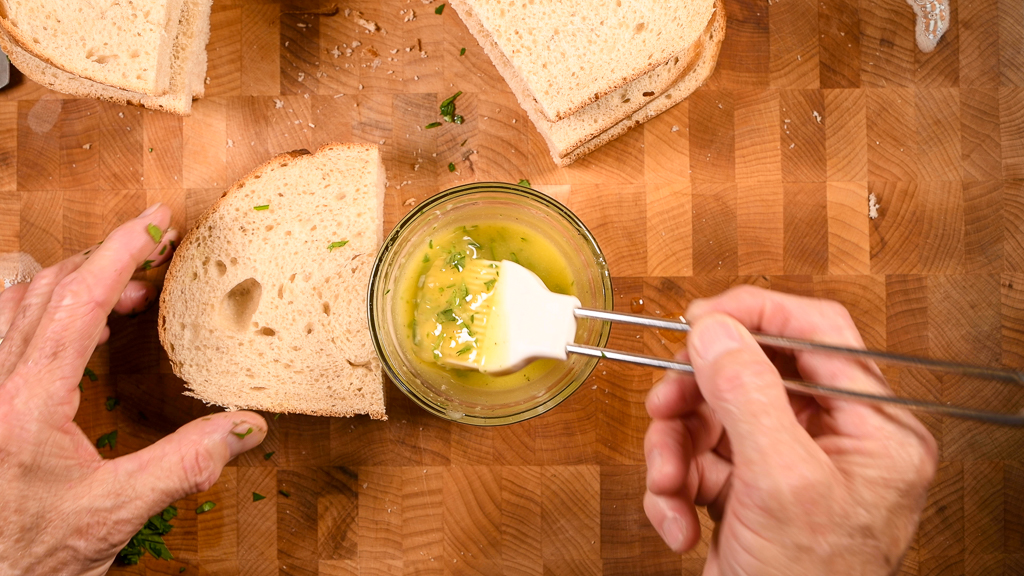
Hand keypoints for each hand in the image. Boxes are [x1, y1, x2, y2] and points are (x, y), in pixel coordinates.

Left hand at [0, 204, 267, 575]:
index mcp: (28, 399)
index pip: (80, 299)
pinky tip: (72, 328)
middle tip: (156, 256)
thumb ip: (185, 464)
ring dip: (73, 282)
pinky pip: (3, 328)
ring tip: (124, 291)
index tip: (155, 221)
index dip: (123, 251)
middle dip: (107, 261)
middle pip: (48, 288)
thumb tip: (247, 428)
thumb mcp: (115, 512)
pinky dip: (42, 307)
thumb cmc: (28, 554)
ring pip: (16, 302)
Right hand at [643, 285, 936, 575]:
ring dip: (675, 450)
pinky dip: (674, 488)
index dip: (757, 315)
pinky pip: (698, 460)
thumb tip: (716, 330)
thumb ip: (748, 397)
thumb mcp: (782, 484)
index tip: (702, 317)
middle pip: (751, 375)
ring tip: (667, 484)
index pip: (818, 334)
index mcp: (874, 429)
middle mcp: (834, 440)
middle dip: (697, 397)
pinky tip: (679, 523)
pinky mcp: (747, 490)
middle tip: (664, 406)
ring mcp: (786, 466)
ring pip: (713, 416)